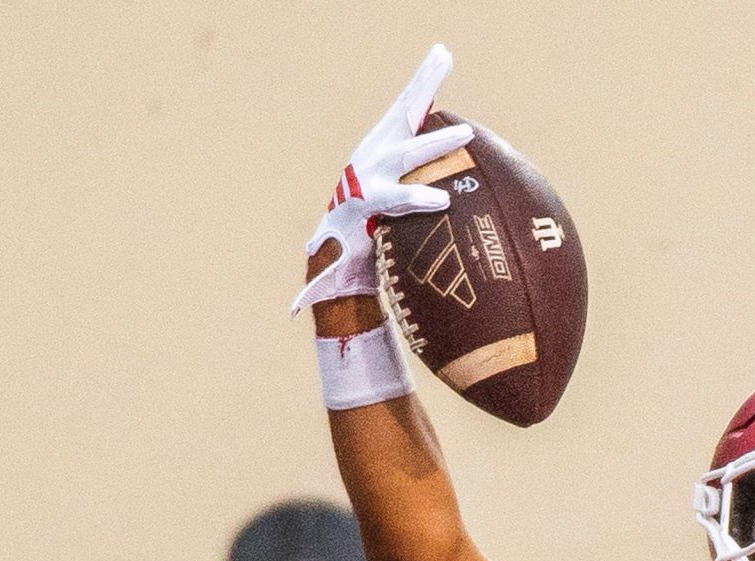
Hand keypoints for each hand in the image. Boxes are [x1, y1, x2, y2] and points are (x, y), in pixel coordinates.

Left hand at [290, 45, 474, 316]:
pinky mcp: (394, 133)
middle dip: (431, 148)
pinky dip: (428, 80)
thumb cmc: (346, 248)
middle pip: (406, 154)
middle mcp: (374, 166)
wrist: (343, 216)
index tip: (439, 202)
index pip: (391, 198)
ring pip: (406, 113)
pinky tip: (442, 54)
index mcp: (366, 200)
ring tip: (442, 57)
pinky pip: (415, 105)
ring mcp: (383, 145)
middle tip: (461, 135)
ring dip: (425, 86)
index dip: (413, 200)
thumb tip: (293, 312)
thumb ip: (315, 289)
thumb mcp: (332, 269)